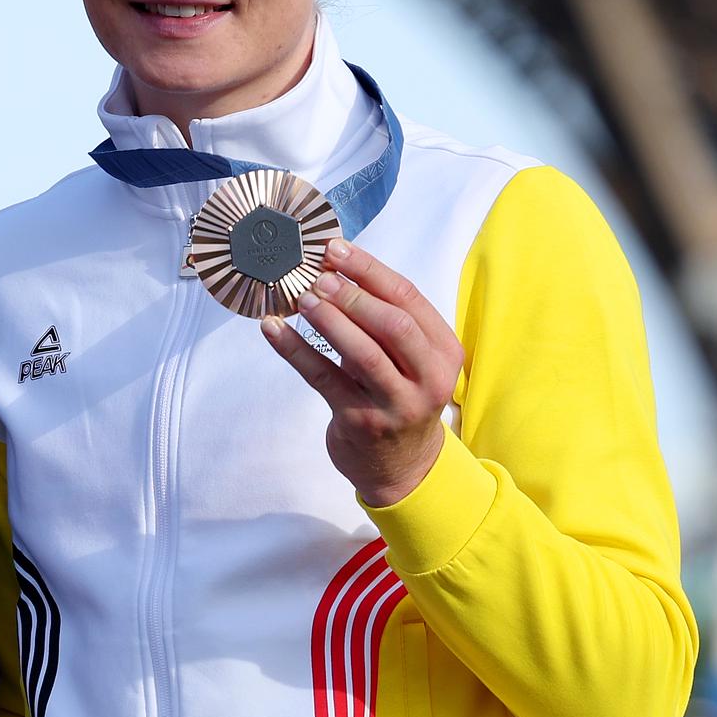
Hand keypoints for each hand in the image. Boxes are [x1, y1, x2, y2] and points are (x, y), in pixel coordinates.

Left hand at [259, 238, 462, 507]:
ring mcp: (396, 404)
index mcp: (444, 352)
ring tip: (301, 298)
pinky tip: (273, 329)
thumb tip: (333, 267)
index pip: (409, 299)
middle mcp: (428, 378)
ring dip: (328, 320)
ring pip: (362, 353)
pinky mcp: (361, 422)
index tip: (335, 249)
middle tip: (317, 277)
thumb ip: (383, 320)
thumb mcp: (408, 359)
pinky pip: (323, 378)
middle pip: (393, 325)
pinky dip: (294, 350)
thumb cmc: (398, 395)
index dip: (369, 270)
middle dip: (352, 296)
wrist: (404, 467)